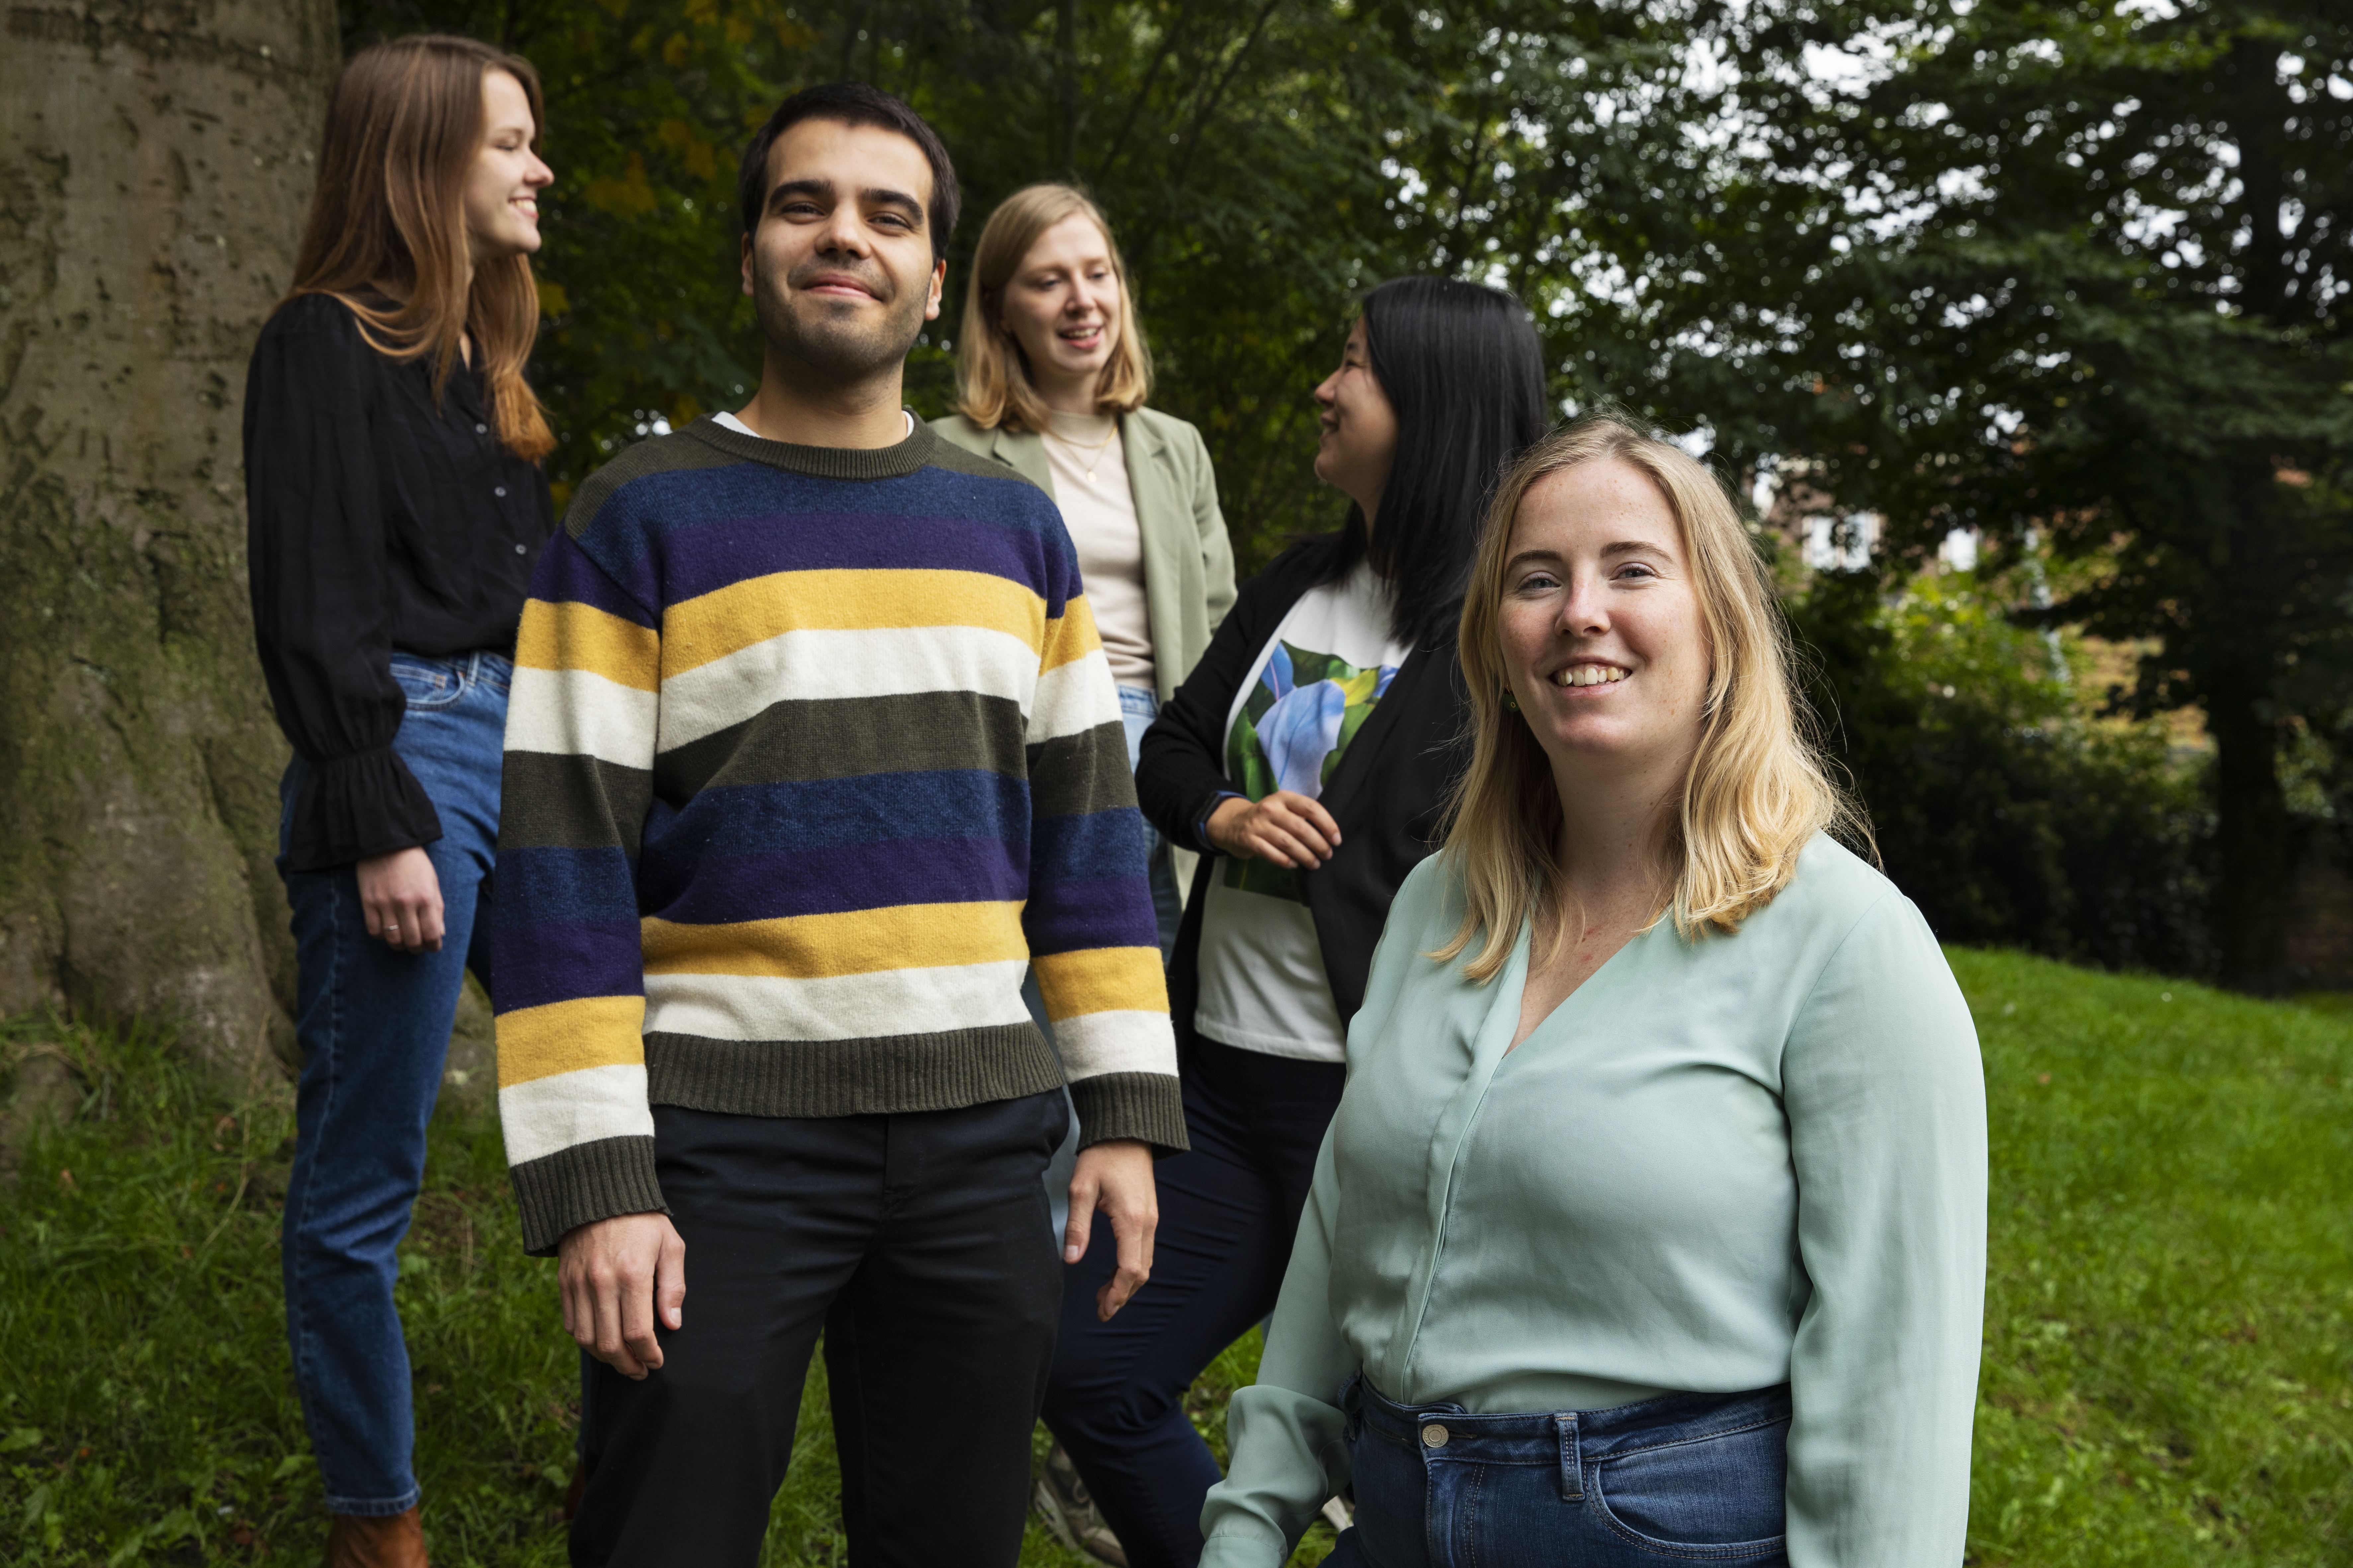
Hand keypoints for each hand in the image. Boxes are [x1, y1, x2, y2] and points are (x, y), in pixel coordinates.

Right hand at [355, 846, 443, 952]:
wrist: (387, 842)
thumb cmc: (414, 863)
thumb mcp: (432, 881)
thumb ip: (437, 908)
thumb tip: (439, 933)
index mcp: (426, 898)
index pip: (432, 934)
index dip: (433, 946)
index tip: (433, 947)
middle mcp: (406, 903)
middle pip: (412, 941)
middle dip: (417, 948)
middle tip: (417, 946)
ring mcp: (385, 904)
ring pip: (393, 939)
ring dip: (399, 945)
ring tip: (402, 941)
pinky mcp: (368, 902)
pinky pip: (374, 930)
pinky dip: (381, 936)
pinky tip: (386, 931)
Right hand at [558, 1212, 686, 1378]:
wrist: (599, 1193)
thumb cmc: (642, 1221)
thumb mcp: (670, 1245)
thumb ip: (673, 1287)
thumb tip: (672, 1324)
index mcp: (632, 1274)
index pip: (637, 1332)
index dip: (648, 1354)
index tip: (657, 1361)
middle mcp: (602, 1282)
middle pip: (610, 1343)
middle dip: (628, 1365)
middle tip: (641, 1371)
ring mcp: (579, 1284)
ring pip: (587, 1339)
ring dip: (606, 1359)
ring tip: (623, 1362)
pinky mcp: (564, 1282)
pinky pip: (570, 1324)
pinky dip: (585, 1341)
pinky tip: (602, 1343)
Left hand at [1065, 1139, 1157, 1321]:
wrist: (1126, 1131)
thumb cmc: (1102, 1156)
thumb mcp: (1081, 1188)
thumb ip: (1076, 1226)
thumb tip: (1070, 1259)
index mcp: (1131, 1218)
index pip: (1130, 1269)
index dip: (1117, 1293)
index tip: (1103, 1310)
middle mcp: (1147, 1222)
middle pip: (1141, 1272)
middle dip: (1122, 1295)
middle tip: (1100, 1310)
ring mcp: (1151, 1218)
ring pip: (1145, 1262)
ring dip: (1126, 1283)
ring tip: (1103, 1296)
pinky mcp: (1148, 1214)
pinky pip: (1143, 1250)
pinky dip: (1131, 1267)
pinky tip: (1114, 1272)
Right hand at [1206, 791, 1339, 868]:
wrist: (1233, 823)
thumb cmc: (1267, 818)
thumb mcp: (1283, 808)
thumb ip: (1302, 816)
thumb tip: (1329, 835)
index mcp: (1284, 797)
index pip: (1311, 808)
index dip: (1327, 825)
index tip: (1336, 840)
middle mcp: (1270, 809)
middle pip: (1301, 828)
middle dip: (1319, 844)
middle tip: (1327, 855)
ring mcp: (1258, 824)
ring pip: (1288, 843)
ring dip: (1305, 856)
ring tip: (1315, 863)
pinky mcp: (1248, 840)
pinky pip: (1272, 854)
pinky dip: (1286, 861)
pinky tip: (1294, 865)